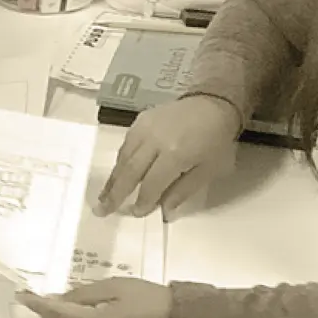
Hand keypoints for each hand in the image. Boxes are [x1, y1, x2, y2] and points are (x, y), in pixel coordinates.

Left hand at [18, 277, 171, 317]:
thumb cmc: (149, 299)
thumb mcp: (114, 287)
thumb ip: (83, 295)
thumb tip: (56, 299)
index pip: (57, 315)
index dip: (37, 305)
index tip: (21, 295)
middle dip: (44, 312)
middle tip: (32, 296)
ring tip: (45, 303)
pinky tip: (66, 316)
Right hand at [96, 94, 240, 216]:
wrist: (213, 104)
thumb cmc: (215, 141)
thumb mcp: (208, 170)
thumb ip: (183, 190)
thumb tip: (164, 212)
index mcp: (175, 154)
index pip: (152, 183)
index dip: (143, 200)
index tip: (135, 213)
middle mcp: (155, 140)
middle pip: (131, 170)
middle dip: (115, 193)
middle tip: (102, 210)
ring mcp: (145, 128)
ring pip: (124, 157)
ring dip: (113, 179)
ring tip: (103, 196)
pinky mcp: (140, 120)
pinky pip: (126, 144)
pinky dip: (120, 161)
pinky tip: (117, 173)